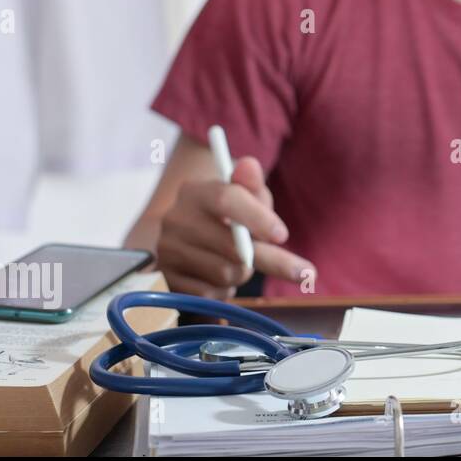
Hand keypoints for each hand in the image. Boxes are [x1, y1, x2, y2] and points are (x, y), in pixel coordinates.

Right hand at [155, 156, 314, 298]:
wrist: (182, 236)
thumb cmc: (226, 214)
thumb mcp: (243, 196)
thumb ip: (252, 185)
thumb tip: (251, 165)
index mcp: (196, 192)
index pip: (226, 199)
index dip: (257, 219)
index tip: (283, 236)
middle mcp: (176, 219)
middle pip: (232, 247)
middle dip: (266, 258)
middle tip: (293, 267)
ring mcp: (167, 251)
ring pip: (225, 273)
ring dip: (243, 273)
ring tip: (236, 261)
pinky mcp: (166, 280)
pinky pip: (210, 294)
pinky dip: (224, 291)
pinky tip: (218, 276)